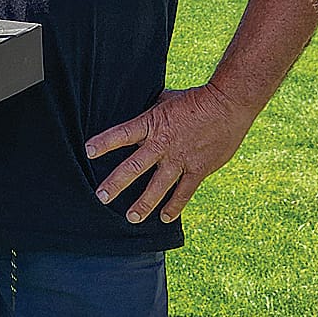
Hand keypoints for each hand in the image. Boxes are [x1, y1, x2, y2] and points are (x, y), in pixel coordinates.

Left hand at [85, 83, 255, 223]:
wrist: (229, 104)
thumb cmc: (196, 99)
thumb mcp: (167, 99)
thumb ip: (151, 111)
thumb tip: (137, 106)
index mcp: (152, 124)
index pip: (122, 134)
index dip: (104, 143)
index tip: (88, 151)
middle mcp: (163, 144)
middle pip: (134, 167)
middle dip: (116, 184)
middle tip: (101, 197)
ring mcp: (180, 159)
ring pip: (157, 186)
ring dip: (143, 204)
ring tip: (131, 217)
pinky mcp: (198, 169)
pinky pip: (184, 192)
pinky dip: (174, 206)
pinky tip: (165, 217)